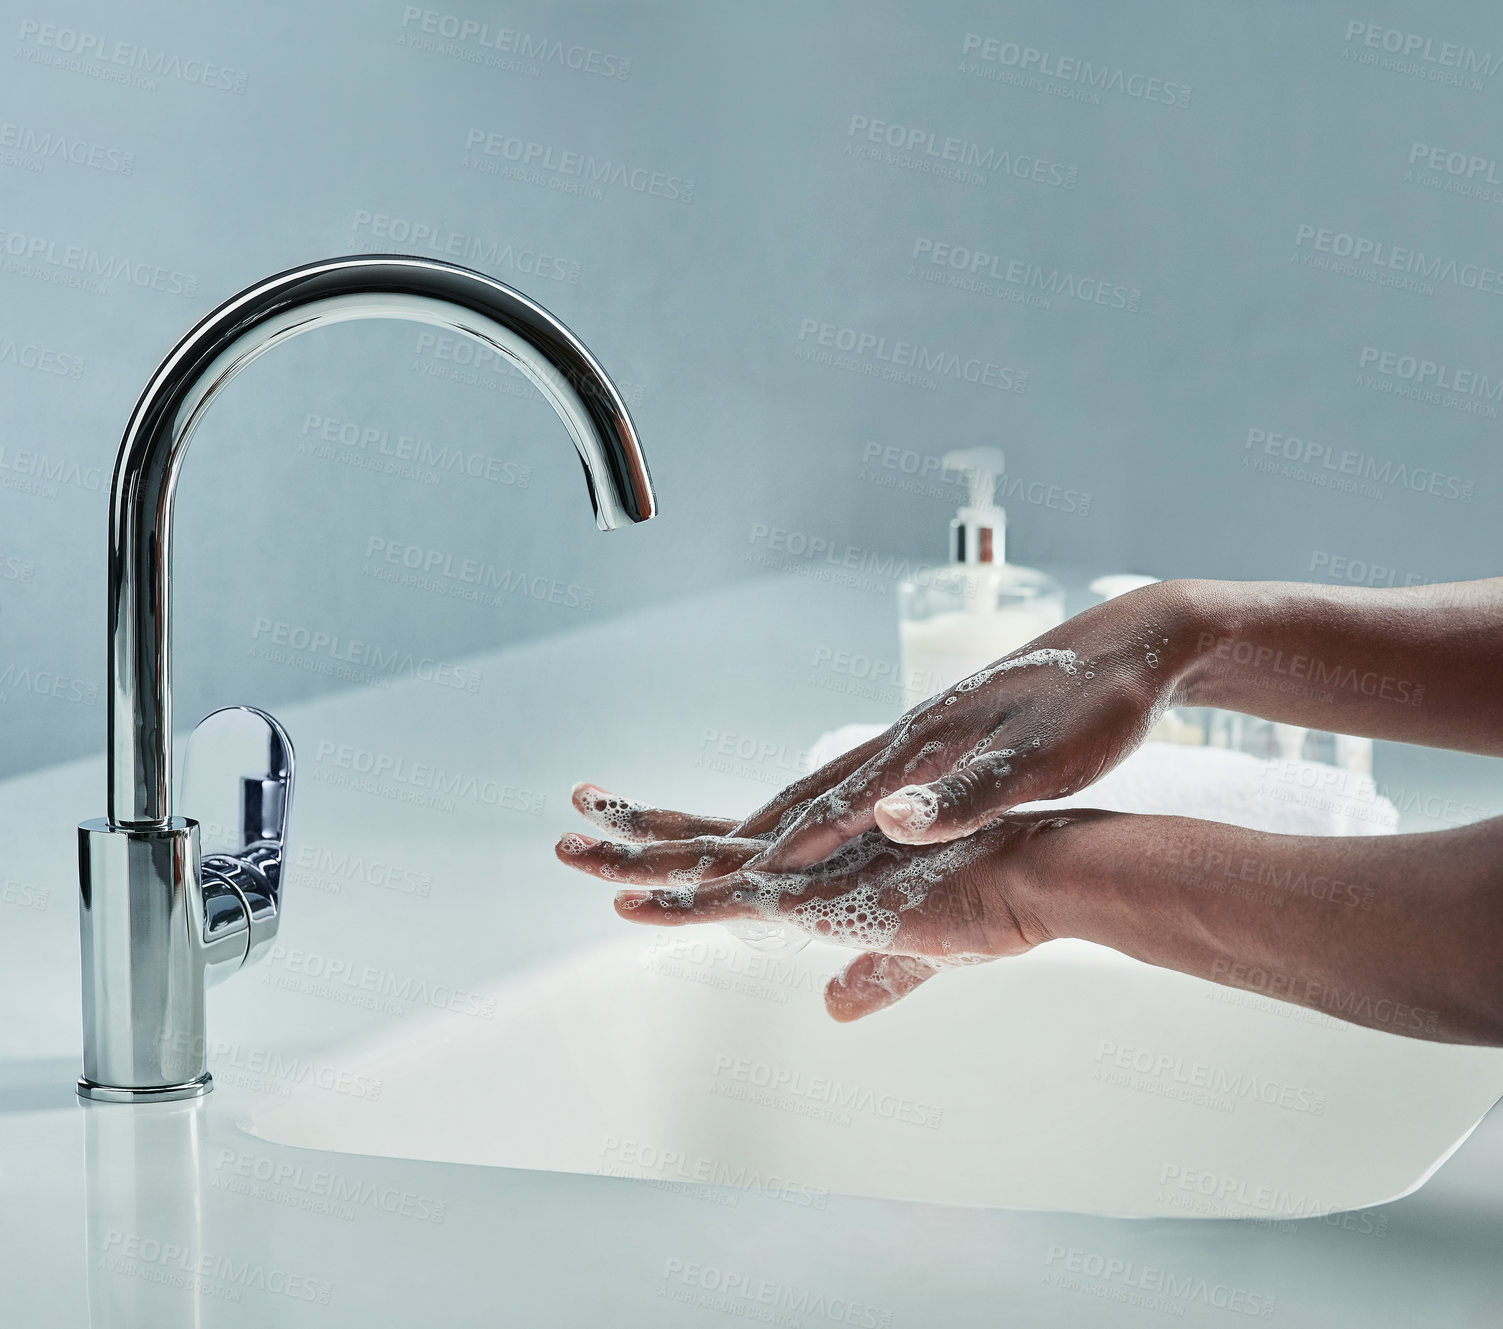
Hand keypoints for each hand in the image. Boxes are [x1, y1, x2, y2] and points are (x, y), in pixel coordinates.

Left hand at [560, 783, 1067, 1020]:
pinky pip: (732, 907)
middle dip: (633, 827)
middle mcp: (799, 859)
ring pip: (698, 865)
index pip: (728, 847)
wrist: (1034, 877)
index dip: (676, 835)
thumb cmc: (987, 902)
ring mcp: (805, 876)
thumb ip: (870, 978)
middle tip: (579, 802)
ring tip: (567, 843)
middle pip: (698, 839)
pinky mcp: (822, 901)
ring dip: (629, 859)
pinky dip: (678, 907)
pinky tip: (629, 908)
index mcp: (815, 867)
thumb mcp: (911, 951)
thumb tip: (831, 1007)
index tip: (628, 818)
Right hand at [738, 580, 1196, 869]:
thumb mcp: (1041, 761)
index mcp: (926, 746)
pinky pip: (871, 778)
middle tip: (708, 868)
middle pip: (819, 788)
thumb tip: (888, 819)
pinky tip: (844, 820)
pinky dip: (836, 805)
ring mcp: (930, 734)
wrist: (1134, 642)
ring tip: (755, 847)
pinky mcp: (951, 736)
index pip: (835, 807)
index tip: (733, 886)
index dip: (784, 851)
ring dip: (792, 816)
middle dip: (763, 830)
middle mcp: (914, 736)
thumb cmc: (1097, 706)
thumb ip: (966, 795)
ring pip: (840, 781)